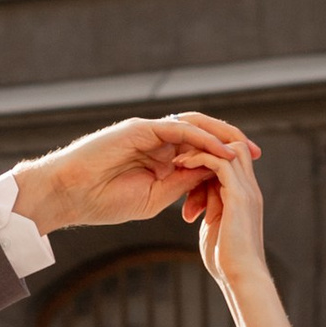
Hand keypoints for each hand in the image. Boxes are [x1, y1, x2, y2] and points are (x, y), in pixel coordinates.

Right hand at [12, 112, 254, 235]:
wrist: (69, 195)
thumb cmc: (102, 202)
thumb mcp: (155, 198)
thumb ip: (183, 183)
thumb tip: (215, 173)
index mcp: (158, 158)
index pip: (198, 152)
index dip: (223, 160)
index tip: (247, 173)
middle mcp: (156, 140)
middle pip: (202, 133)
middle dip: (231, 141)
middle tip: (256, 154)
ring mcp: (148, 131)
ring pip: (194, 125)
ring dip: (222, 135)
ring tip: (244, 150)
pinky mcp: (140, 128)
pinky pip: (178, 128)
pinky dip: (202, 138)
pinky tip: (220, 152)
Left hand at [178, 134, 270, 293]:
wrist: (240, 278)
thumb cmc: (225, 262)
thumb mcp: (214, 227)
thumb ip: (211, 209)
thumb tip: (199, 200)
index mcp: (245, 196)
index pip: (232, 160)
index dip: (210, 156)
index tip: (184, 162)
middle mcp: (249, 189)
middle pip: (236, 146)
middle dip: (208, 146)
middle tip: (181, 154)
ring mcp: (246, 191)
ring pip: (230, 149)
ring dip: (202, 150)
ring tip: (178, 160)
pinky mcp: (238, 197)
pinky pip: (219, 163)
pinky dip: (200, 160)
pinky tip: (182, 166)